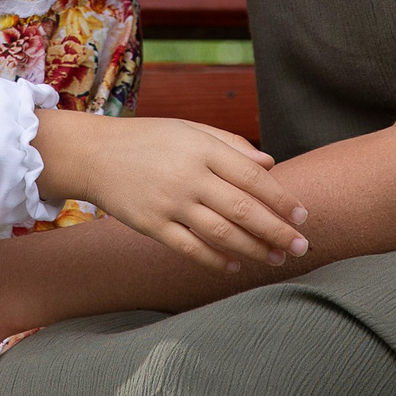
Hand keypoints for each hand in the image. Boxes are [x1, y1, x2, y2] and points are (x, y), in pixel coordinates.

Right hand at [34, 111, 307, 273]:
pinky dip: (216, 260)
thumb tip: (269, 164)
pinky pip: (191, 248)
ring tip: (275, 260)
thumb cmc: (148, 139)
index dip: (281, 199)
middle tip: (301, 247)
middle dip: (278, 232)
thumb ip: (231, 145)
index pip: (253, 177)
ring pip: (222, 233)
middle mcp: (189, 176)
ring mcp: (170, 203)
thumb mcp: (190, 130)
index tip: (302, 216)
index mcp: (203, 149)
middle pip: (244, 210)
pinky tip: (234, 266)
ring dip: (254, 250)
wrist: (92, 154)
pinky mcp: (152, 226)